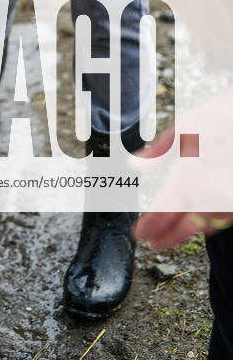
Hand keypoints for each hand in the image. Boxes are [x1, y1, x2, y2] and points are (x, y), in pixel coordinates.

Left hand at [133, 91, 232, 247]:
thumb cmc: (220, 116)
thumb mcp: (184, 125)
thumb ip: (159, 150)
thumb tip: (135, 164)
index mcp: (189, 174)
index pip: (164, 209)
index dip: (151, 225)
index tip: (141, 235)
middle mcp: (210, 192)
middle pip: (187, 226)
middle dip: (168, 237)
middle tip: (154, 243)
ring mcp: (228, 198)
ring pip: (208, 225)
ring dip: (189, 231)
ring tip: (173, 234)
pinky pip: (224, 217)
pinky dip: (210, 223)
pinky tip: (201, 221)